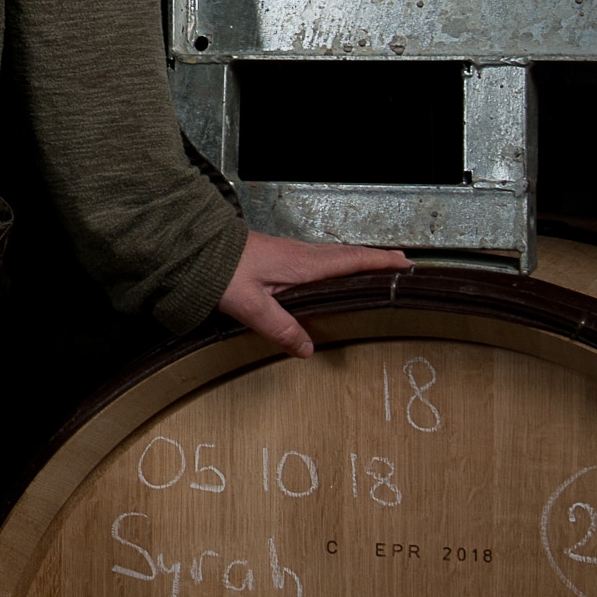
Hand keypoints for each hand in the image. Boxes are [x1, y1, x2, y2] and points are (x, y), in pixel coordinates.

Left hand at [218, 230, 411, 358]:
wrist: (192, 247)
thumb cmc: (218, 269)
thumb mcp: (251, 305)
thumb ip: (281, 328)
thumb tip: (308, 349)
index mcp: (300, 263)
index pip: (350, 260)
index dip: (379, 262)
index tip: (404, 263)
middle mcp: (298, 254)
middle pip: (346, 254)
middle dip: (375, 259)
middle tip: (400, 263)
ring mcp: (286, 252)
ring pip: (331, 255)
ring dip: (355, 259)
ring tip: (373, 267)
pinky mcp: (275, 255)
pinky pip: (315, 257)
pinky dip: (334, 261)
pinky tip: (328, 272)